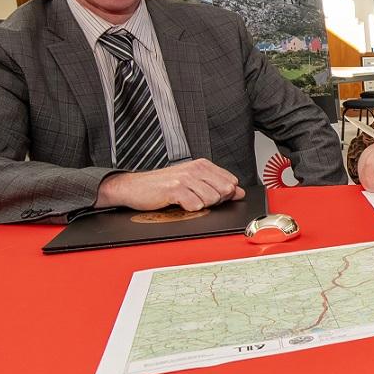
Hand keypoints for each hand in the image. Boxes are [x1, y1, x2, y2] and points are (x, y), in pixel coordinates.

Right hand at [95, 158, 243, 210]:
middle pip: (224, 191)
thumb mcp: (193, 183)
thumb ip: (217, 186)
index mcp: (203, 165)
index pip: (231, 182)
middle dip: (214, 200)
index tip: (209, 195)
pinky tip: (180, 204)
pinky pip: (196, 204)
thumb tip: (240, 192)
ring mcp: (185, 178)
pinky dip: (190, 209)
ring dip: (200, 205)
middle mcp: (196, 169)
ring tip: (186, 201)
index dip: (224, 194)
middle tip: (196, 199)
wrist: (134, 188)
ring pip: (212, 199)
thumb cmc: (163, 186)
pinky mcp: (175, 189)